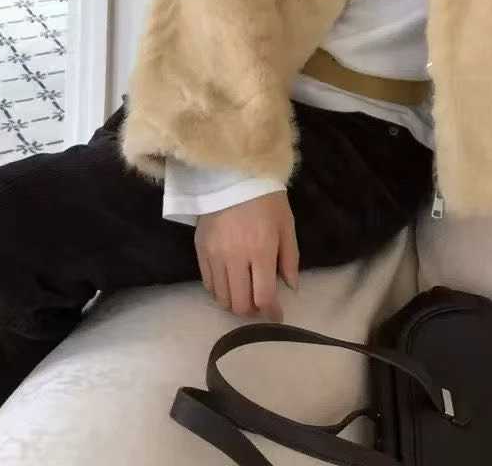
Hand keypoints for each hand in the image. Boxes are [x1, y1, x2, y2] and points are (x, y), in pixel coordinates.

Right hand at [195, 190, 299, 319]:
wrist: (233, 174)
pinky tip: (229, 284)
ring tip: (244, 294)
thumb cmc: (266, 199)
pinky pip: (207, 284)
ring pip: (222, 298)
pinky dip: (219, 291)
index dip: (272, 312)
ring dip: (235, 303)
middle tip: (260, 304)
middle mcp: (236, 257)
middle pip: (240, 303)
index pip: (264, 296)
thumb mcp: (286, 224)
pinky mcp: (200, 250)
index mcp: (261, 250)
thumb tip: (291, 288)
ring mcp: (215, 255)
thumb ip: (290, 258)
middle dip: (252, 311)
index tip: (276, 316)